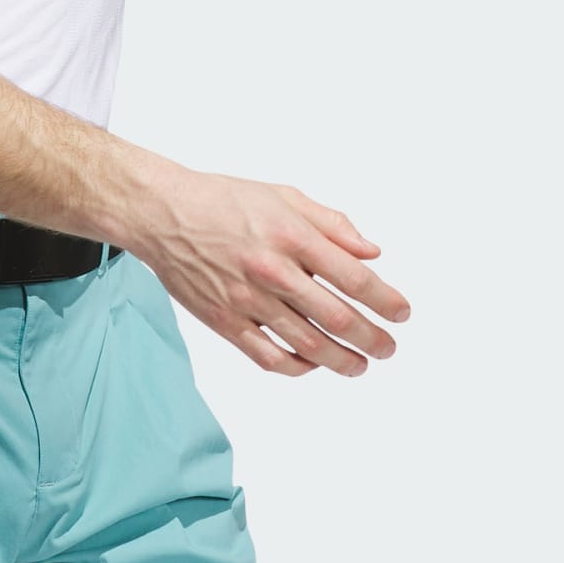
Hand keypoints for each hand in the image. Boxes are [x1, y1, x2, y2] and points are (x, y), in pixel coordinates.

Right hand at [133, 172, 410, 377]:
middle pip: (337, 318)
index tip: (401, 313)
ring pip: (308, 345)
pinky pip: (268, 357)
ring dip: (343, 361)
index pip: (354, 278)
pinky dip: (297, 367)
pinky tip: (313, 364)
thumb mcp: (283, 195)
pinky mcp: (225, 321)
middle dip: (372, 338)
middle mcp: (273, 270)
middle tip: (388, 348)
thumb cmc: (223, 201)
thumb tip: (371, 253)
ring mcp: (247, 300)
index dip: (385, 301)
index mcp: (291, 235)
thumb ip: (331, 224)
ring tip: (360, 365)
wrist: (162, 214)